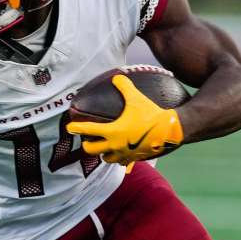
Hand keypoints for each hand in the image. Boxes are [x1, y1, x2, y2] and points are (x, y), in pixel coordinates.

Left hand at [66, 74, 184, 165]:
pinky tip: (122, 153)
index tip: (70, 127)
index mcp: (112, 131)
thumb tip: (117, 77)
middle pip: (91, 150)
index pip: (89, 129)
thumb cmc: (151, 114)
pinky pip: (122, 162)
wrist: (170, 131)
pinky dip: (119, 158)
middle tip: (87, 140)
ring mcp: (124, 154)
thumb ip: (125, 87)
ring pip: (106, 159)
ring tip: (104, 147)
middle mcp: (115, 145)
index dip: (77, 128)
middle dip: (87, 145)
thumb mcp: (136, 98)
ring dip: (103, 154)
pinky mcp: (135, 159)